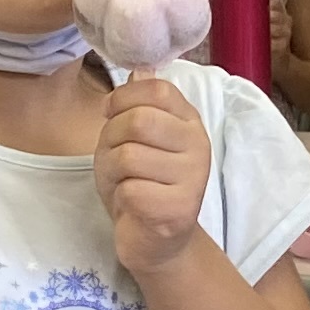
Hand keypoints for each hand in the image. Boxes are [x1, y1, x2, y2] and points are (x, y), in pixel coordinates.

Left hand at [95, 73, 216, 278]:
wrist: (155, 241)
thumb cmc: (141, 184)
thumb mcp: (134, 138)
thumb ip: (139, 105)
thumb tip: (140, 68)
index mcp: (190, 122)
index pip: (158, 90)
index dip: (124, 98)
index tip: (112, 115)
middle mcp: (198, 146)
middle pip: (139, 120)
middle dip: (111, 139)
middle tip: (114, 159)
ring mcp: (193, 178)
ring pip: (129, 156)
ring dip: (111, 172)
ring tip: (123, 184)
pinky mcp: (178, 210)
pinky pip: (130, 190)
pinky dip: (119, 197)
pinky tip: (130, 206)